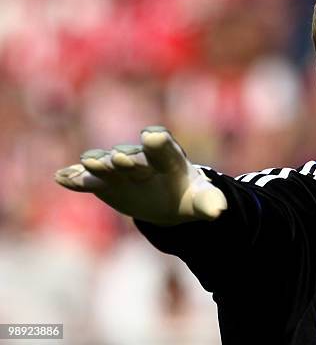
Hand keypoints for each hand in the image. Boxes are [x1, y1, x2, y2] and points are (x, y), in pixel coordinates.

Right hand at [54, 126, 226, 224]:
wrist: (168, 199)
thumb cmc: (188, 196)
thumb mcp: (201, 200)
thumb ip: (210, 202)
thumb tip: (221, 210)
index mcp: (169, 160)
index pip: (165, 148)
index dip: (159, 143)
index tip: (153, 137)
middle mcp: (143, 160)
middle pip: (133, 156)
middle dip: (125, 157)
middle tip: (117, 158)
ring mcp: (121, 170)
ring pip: (108, 165)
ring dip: (98, 164)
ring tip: (88, 164)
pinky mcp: (105, 184)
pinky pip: (89, 181)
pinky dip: (77, 179)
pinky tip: (62, 177)